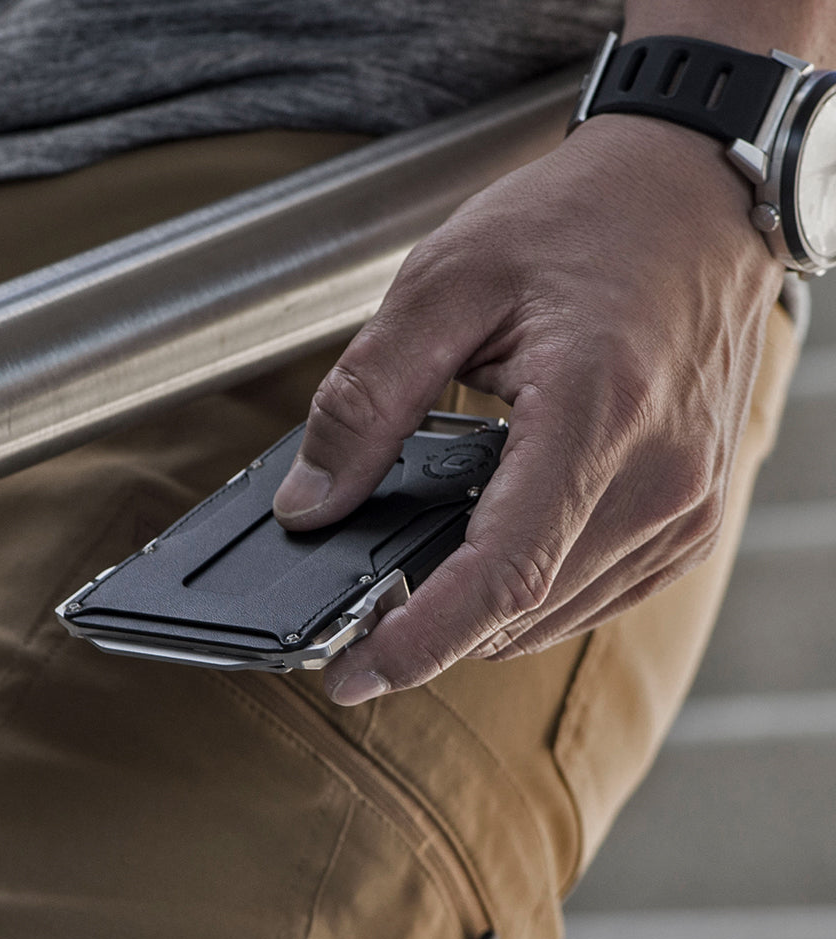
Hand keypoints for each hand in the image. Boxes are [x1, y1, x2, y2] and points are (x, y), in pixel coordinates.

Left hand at [274, 114, 783, 705]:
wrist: (693, 196)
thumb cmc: (583, 221)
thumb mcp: (444, 284)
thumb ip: (366, 400)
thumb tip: (310, 503)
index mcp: (596, 414)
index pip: (501, 575)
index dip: (418, 641)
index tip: (351, 675)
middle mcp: (661, 478)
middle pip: (525, 610)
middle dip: (433, 634)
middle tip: (359, 626)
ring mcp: (688, 504)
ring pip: (560, 615)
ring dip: (481, 621)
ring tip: (414, 593)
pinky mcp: (694, 514)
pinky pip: (600, 593)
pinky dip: (533, 599)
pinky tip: (489, 564)